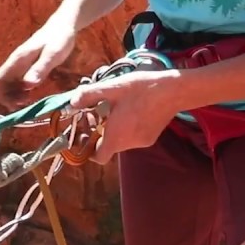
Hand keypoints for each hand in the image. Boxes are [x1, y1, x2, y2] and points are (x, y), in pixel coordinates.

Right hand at [0, 11, 77, 108]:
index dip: (2, 96)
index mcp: (17, 60)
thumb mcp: (53, 54)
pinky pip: (17, 82)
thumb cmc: (59, 39)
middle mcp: (15, 63)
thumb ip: (40, 69)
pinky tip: (32, 94)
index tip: (18, 104)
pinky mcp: (26, 67)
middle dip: (8, 98)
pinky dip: (20, 91)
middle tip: (26, 104)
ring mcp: (19, 65)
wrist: (63, 25)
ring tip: (30, 101)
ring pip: (7, 85)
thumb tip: (27, 85)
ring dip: (14, 96)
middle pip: (0, 85)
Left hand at [68, 70, 182, 163]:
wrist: (173, 90)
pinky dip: (125, 128)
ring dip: (111, 129)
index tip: (83, 133)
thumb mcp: (112, 88)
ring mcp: (141, 142)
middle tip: (94, 112)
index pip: (97, 157)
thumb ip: (88, 96)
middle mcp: (129, 144)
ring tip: (111, 108)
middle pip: (107, 146)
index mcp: (116, 135)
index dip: (87, 149)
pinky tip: (128, 110)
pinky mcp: (151, 138)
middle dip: (97, 132)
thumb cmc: (141, 88)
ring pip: (119, 141)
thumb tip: (71, 102)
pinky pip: (132, 137)